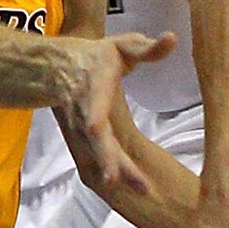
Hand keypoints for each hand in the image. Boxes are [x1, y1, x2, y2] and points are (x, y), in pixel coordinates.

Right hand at [52, 31, 175, 203]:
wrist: (55, 68)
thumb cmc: (95, 57)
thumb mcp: (120, 46)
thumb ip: (147, 48)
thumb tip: (172, 38)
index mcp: (93, 92)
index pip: (94, 120)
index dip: (101, 139)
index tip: (109, 152)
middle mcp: (84, 115)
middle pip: (96, 145)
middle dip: (114, 165)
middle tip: (141, 185)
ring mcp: (81, 130)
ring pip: (97, 156)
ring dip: (119, 173)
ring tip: (144, 189)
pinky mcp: (83, 139)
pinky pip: (97, 158)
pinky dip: (115, 172)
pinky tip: (135, 185)